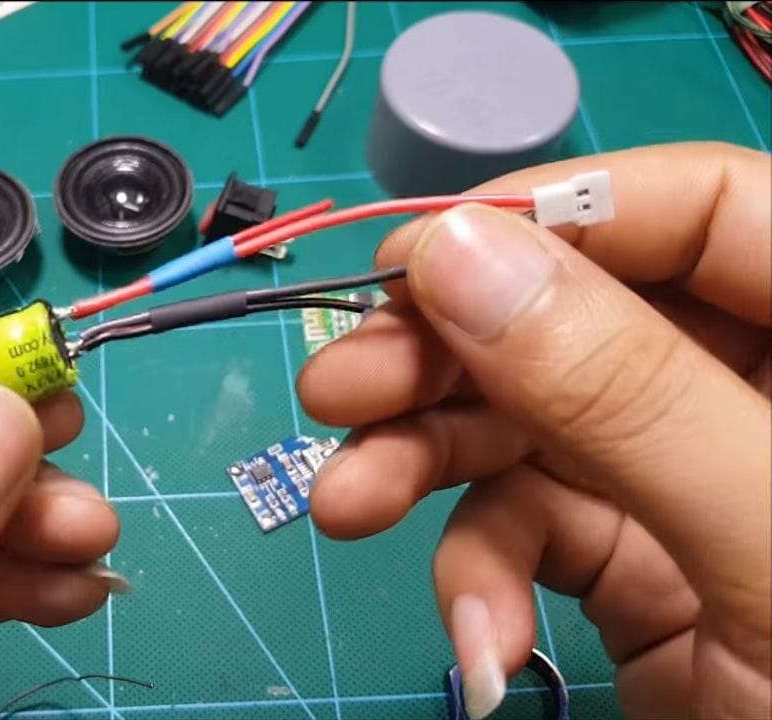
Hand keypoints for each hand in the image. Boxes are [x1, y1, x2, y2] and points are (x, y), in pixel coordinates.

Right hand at [297, 142, 770, 717]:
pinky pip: (530, 527)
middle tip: (337, 386)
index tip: (421, 262)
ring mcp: (685, 475)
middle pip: (580, 314)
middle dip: (451, 355)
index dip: (558, 217)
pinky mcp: (632, 559)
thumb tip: (459, 256)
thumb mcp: (767, 538)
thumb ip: (623, 390)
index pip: (702, 211)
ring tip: (345, 503)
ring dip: (426, 464)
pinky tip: (478, 639)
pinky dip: (482, 576)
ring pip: (529, 420)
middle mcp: (754, 391)